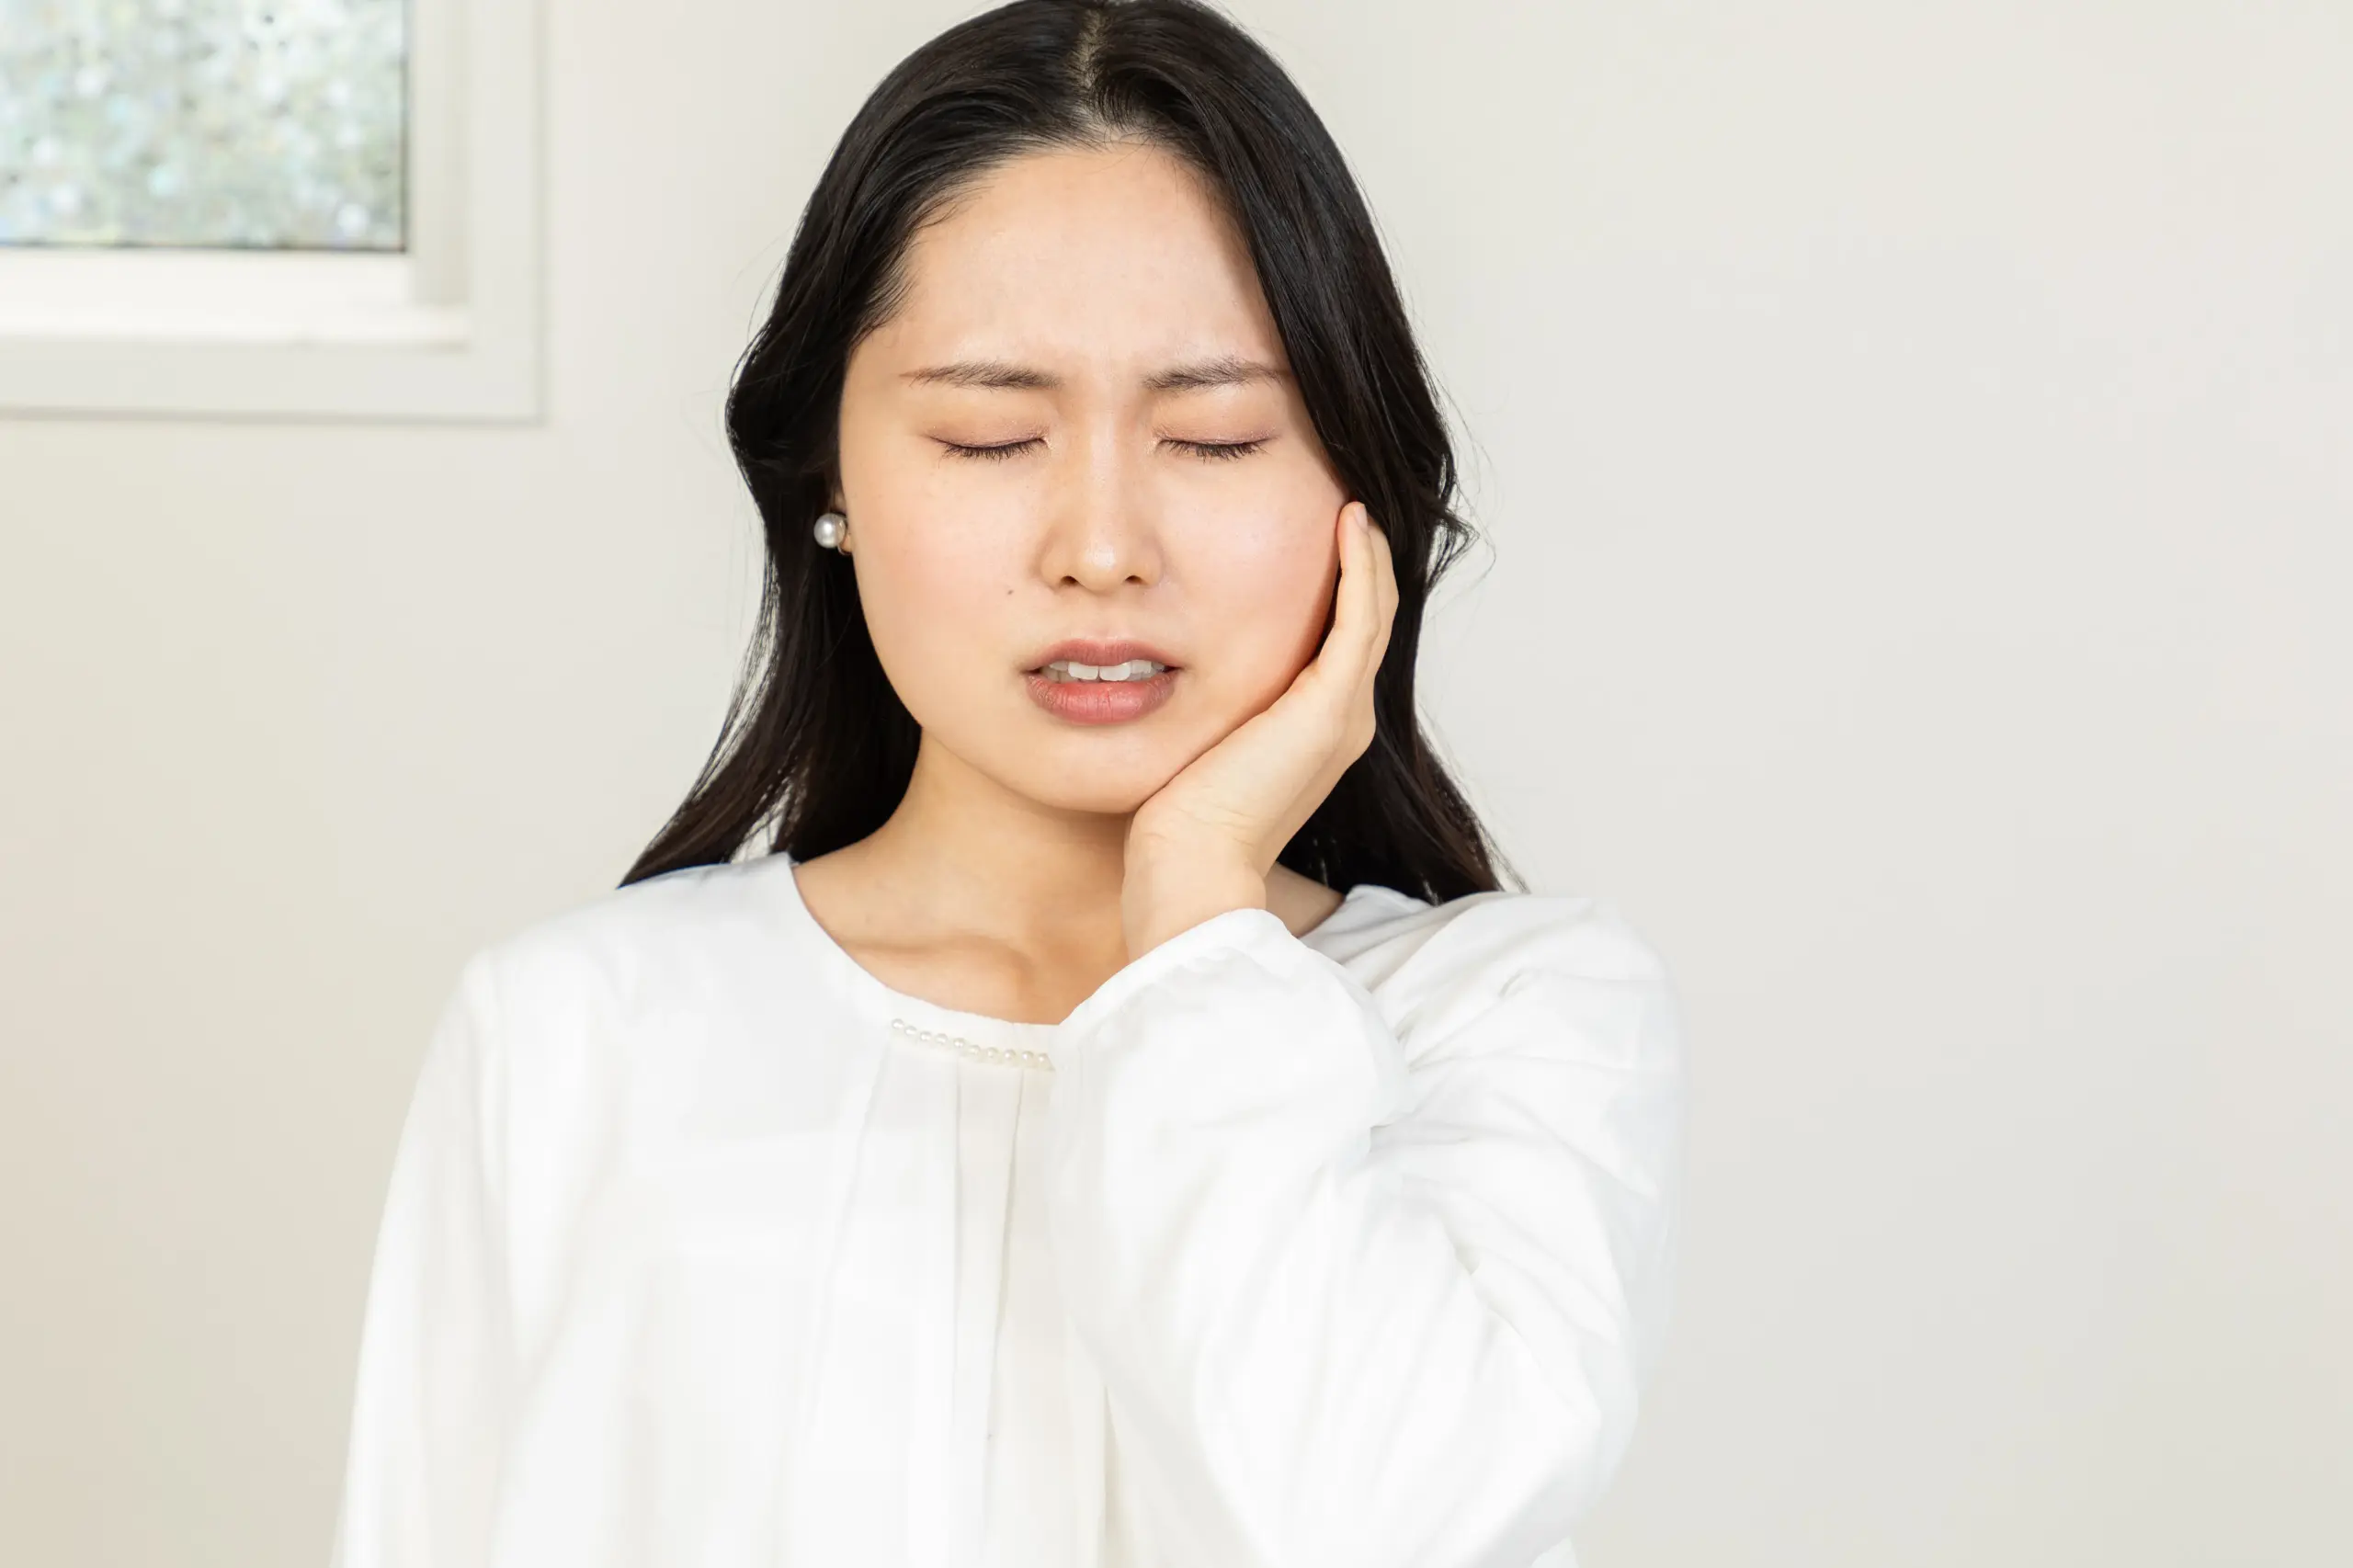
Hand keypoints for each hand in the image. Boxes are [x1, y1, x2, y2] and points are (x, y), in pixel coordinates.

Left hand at [1122, 499, 1398, 957]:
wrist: (1191, 864)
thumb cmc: (1177, 822)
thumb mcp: (1198, 744)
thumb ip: (1207, 706)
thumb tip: (1165, 671)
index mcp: (1316, 733)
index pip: (1342, 643)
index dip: (1340, 588)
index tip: (1321, 536)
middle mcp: (1344, 721)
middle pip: (1367, 622)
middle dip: (1360, 564)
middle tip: (1347, 506)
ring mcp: (1344, 713)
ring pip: (1373, 612)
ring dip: (1367, 554)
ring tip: (1353, 504)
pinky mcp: (1331, 704)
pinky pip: (1360, 616)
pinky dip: (1361, 566)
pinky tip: (1349, 521)